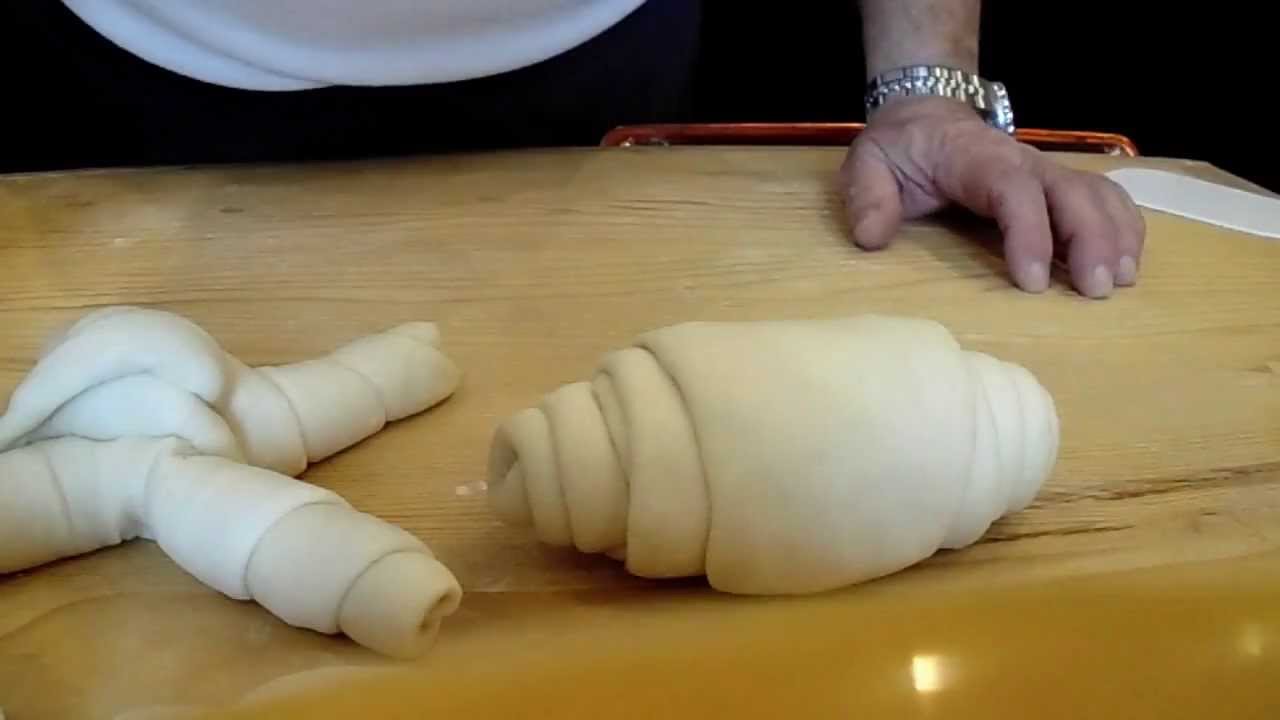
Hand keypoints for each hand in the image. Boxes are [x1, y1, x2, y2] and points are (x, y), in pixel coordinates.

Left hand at [839, 96, 1144, 297]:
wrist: (925, 119)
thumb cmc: (900, 150)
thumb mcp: (868, 164)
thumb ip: (867, 197)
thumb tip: (872, 237)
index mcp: (976, 158)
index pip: (1013, 189)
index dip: (1029, 232)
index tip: (1033, 281)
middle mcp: (1023, 162)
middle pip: (1071, 192)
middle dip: (1090, 240)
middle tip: (1097, 290)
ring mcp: (1047, 172)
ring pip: (1097, 195)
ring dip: (1116, 236)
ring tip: (1121, 282)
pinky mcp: (1060, 186)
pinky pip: (1104, 199)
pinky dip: (1124, 228)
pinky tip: (1130, 264)